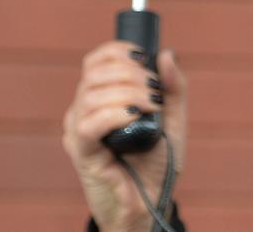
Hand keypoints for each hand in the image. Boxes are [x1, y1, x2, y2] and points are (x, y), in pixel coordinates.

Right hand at [62, 41, 187, 231]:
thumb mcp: (173, 119)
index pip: (96, 61)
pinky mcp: (83, 153)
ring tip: (151, 106)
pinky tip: (134, 116)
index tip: (144, 57)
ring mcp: (79, 131)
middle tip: (154, 89)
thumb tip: (165, 54)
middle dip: (130, 73)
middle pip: (95, 73)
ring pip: (91, 95)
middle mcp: (83, 110)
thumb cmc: (157, 161)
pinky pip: (89, 124)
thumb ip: (174, 88)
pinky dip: (114, 113)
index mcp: (101, 98)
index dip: (118, 51)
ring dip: (127, 93)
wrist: (152, 201)